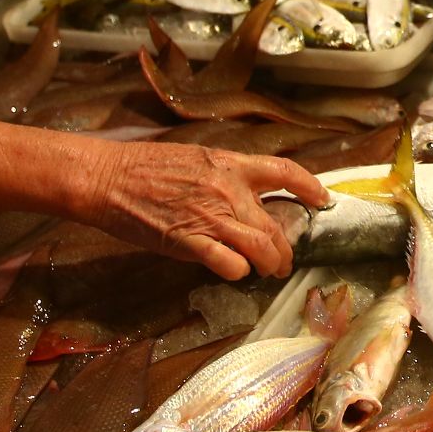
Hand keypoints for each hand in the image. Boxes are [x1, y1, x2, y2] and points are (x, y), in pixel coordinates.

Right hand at [87, 142, 332, 279]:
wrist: (109, 178)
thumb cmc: (146, 167)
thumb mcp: (196, 159)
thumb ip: (224, 176)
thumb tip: (245, 195)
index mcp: (231, 165)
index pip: (285, 172)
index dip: (311, 187)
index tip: (323, 199)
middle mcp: (229, 191)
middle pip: (276, 226)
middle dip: (285, 250)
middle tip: (284, 261)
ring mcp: (212, 218)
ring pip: (261, 249)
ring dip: (270, 265)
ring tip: (268, 272)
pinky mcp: (192, 242)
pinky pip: (231, 265)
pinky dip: (239, 272)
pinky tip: (235, 272)